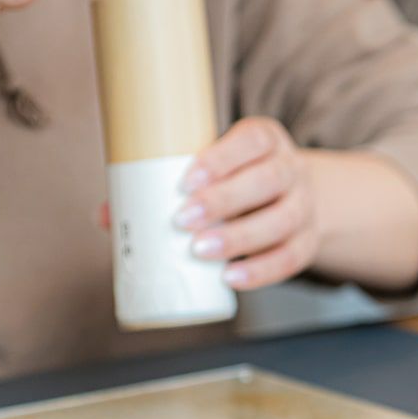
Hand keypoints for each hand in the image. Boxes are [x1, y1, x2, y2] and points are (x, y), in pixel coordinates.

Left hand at [173, 118, 320, 290]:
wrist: (294, 198)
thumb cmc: (238, 180)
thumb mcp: (218, 167)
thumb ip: (173, 182)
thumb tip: (110, 214)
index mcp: (267, 140)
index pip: (253, 140)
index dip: (221, 158)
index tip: (186, 181)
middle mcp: (292, 170)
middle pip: (269, 180)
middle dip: (224, 200)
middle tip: (182, 220)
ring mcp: (304, 207)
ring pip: (282, 220)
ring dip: (240, 238)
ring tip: (200, 250)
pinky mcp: (307, 243)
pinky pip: (291, 258)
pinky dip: (262, 270)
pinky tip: (231, 278)